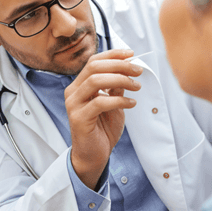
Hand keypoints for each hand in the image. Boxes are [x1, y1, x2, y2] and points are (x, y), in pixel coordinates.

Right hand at [64, 49, 142, 189]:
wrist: (94, 156)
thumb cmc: (102, 129)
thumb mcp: (113, 103)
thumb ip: (116, 87)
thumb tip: (128, 69)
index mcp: (80, 85)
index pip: (94, 61)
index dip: (113, 55)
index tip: (131, 54)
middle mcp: (73, 92)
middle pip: (95, 67)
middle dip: (119, 65)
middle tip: (138, 71)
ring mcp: (74, 105)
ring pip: (95, 81)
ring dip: (120, 80)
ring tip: (136, 87)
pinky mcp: (79, 118)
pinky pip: (100, 102)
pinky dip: (119, 100)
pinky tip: (131, 103)